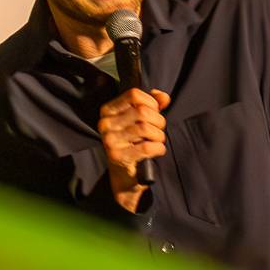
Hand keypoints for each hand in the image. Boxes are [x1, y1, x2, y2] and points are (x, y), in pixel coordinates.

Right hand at [98, 88, 170, 211]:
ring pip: (145, 128)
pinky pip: (146, 147)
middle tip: (158, 130)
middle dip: (158, 121)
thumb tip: (164, 97)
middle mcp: (105, 124)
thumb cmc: (133, 143)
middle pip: (142, 111)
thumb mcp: (141, 120)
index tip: (154, 113)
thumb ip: (152, 104)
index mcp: (108, 111)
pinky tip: (157, 150)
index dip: (151, 102)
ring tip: (157, 141)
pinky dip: (158, 148)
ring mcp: (109, 140)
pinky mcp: (117, 156)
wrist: (125, 174)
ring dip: (159, 136)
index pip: (134, 94)